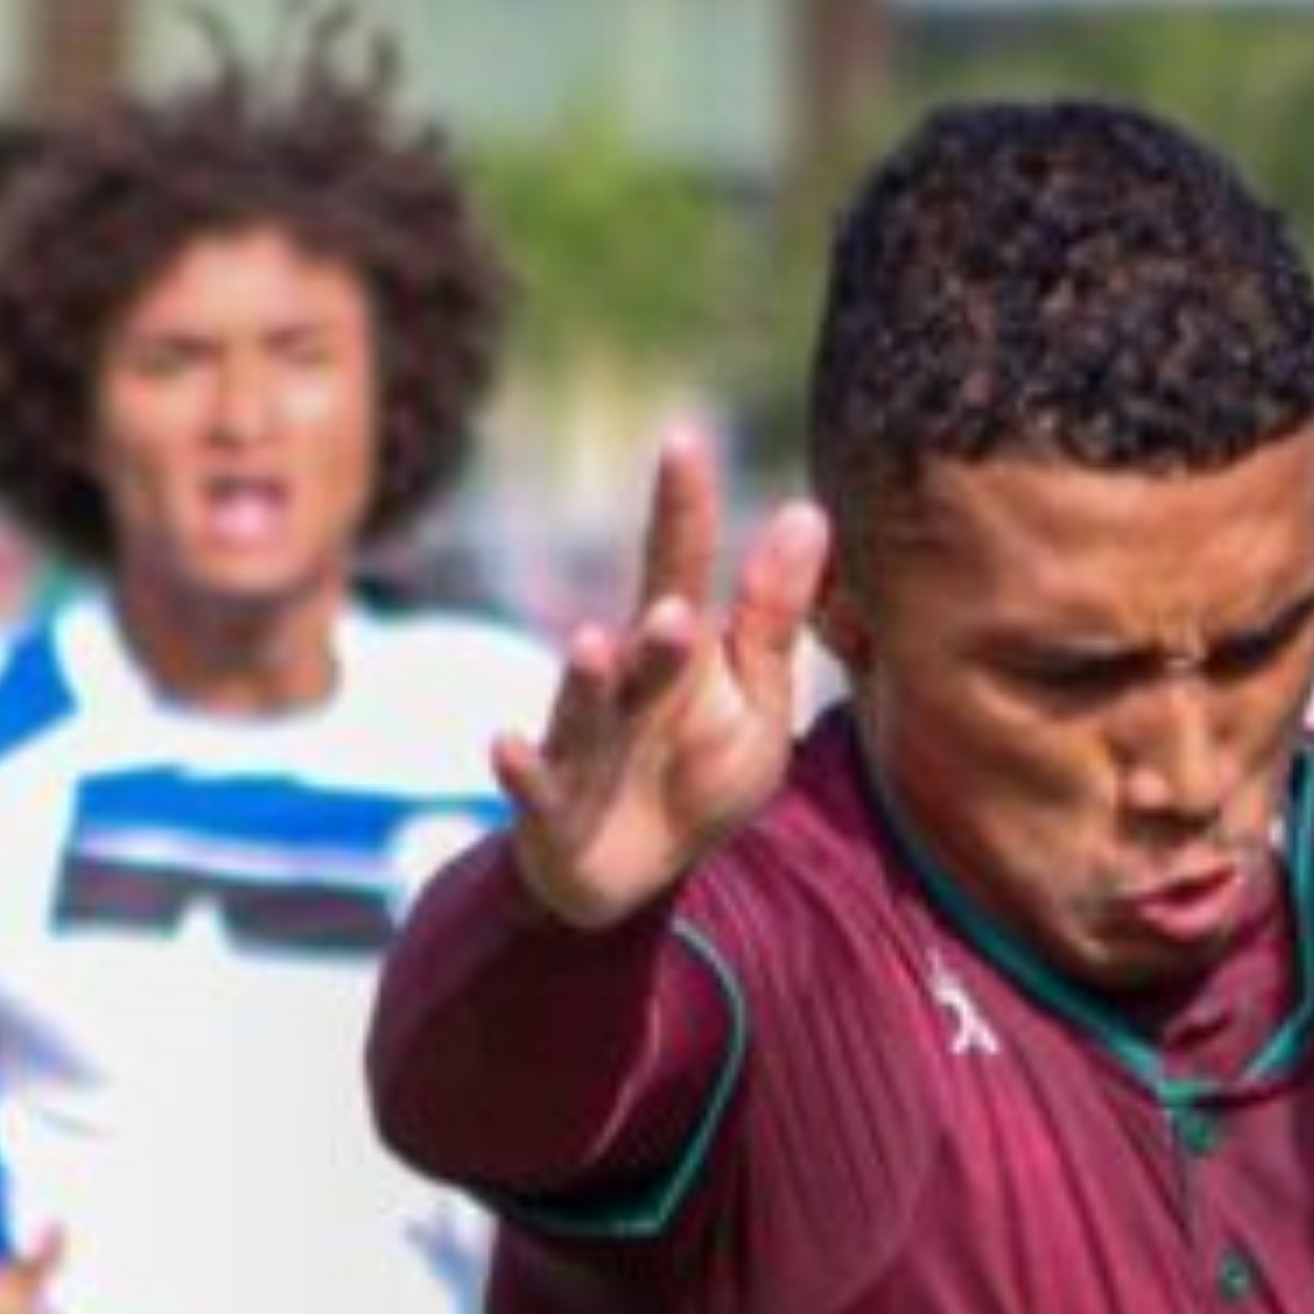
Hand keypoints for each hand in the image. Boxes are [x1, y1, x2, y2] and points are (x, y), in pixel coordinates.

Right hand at [495, 430, 828, 928]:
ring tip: (594, 645)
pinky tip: (504, 745)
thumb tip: (809, 510)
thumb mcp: (756, 701)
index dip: (682, 511)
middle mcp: (621, 690)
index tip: (683, 441)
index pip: (676, 570)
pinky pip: (536, 789)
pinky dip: (520, 771)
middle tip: (679, 602)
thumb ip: (771, 616)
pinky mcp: (552, 810)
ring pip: (586, 711)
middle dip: (656, 625)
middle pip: (638, 647)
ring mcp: (582, 748)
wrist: (635, 872)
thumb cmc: (698, 772)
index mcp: (673, 657)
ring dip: (587, 681)